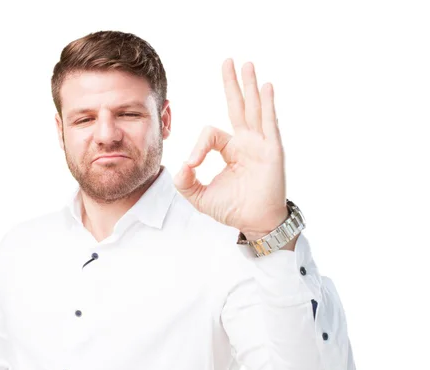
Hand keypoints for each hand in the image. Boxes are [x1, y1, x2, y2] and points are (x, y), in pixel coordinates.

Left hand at [173, 58, 287, 234]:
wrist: (254, 223)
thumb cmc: (233, 210)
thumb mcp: (201, 197)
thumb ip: (186, 183)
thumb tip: (181, 166)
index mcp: (230, 150)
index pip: (211, 134)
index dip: (198, 146)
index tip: (193, 164)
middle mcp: (246, 143)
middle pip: (238, 107)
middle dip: (232, 84)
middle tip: (228, 61)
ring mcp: (261, 145)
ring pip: (253, 110)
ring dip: (250, 86)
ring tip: (246, 65)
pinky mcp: (272, 151)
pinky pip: (269, 124)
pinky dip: (267, 105)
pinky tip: (266, 87)